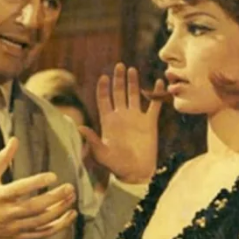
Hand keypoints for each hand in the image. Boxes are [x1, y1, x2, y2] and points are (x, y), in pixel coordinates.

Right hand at [0, 137, 77, 238]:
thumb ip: (2, 159)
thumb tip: (14, 140)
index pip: (20, 189)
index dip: (37, 182)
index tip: (53, 176)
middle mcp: (8, 213)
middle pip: (34, 207)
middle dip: (54, 198)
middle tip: (69, 188)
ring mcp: (16, 227)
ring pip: (41, 221)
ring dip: (59, 210)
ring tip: (71, 198)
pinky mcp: (22, 237)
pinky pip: (43, 233)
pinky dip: (59, 226)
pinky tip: (70, 216)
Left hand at [80, 63, 163, 183]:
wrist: (135, 173)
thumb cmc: (116, 165)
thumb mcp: (101, 153)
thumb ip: (92, 139)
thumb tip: (79, 127)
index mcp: (108, 121)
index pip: (104, 100)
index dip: (103, 88)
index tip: (103, 77)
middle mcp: (121, 116)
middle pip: (119, 93)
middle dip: (118, 79)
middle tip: (119, 65)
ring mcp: (136, 118)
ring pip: (134, 95)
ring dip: (133, 82)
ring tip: (132, 69)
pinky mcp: (149, 123)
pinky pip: (154, 105)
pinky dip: (156, 94)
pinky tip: (158, 82)